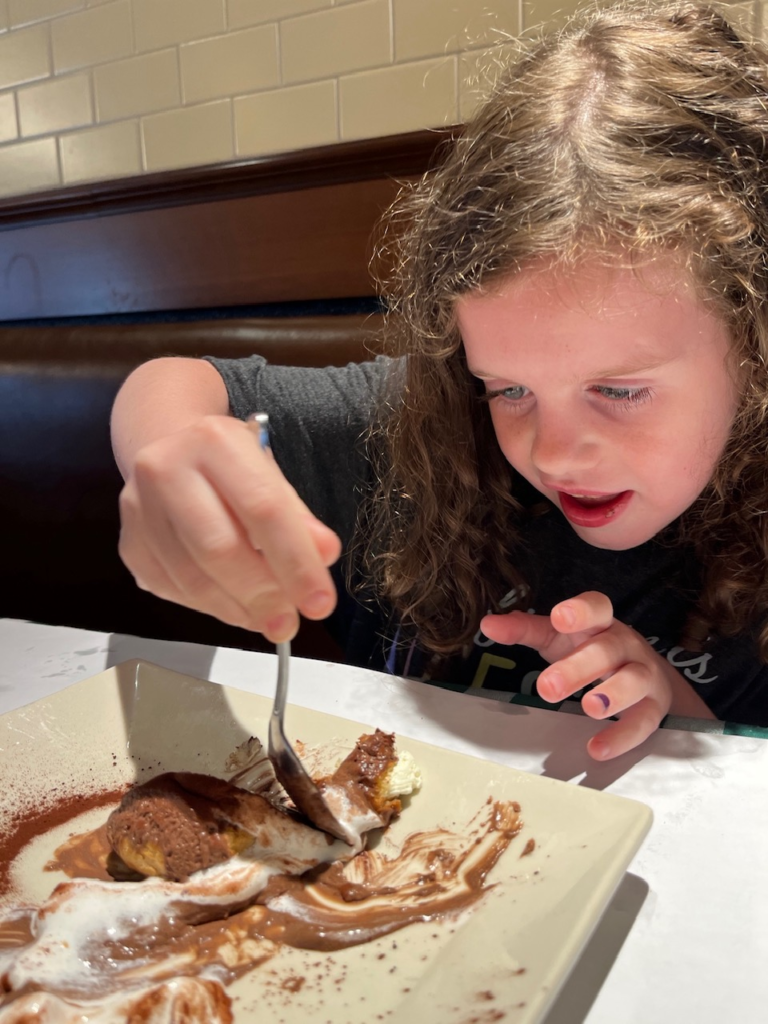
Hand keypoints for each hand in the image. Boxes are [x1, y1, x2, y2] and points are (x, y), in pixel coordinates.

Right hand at [118, 414, 340, 641]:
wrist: (173, 452)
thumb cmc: (231, 469)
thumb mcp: (271, 478)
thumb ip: (299, 518)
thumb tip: (325, 554)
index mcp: (215, 441)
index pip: (263, 508)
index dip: (296, 562)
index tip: (319, 602)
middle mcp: (167, 468)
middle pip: (220, 548)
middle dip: (262, 595)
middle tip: (289, 623)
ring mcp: (139, 508)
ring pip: (192, 578)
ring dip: (237, 609)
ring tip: (267, 619)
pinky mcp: (129, 543)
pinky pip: (172, 590)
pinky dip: (210, 607)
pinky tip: (235, 608)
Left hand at [480, 591, 708, 759]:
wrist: (648, 675)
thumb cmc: (591, 650)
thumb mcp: (558, 637)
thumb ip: (524, 629)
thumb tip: (488, 624)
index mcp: (599, 624)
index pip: (596, 607)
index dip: (581, 610)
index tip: (560, 617)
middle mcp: (624, 645)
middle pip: (606, 651)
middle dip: (579, 668)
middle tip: (548, 687)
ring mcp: (643, 674)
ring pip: (633, 681)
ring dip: (612, 695)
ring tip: (589, 708)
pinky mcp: (654, 706)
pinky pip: (644, 721)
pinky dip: (622, 736)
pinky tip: (597, 748)